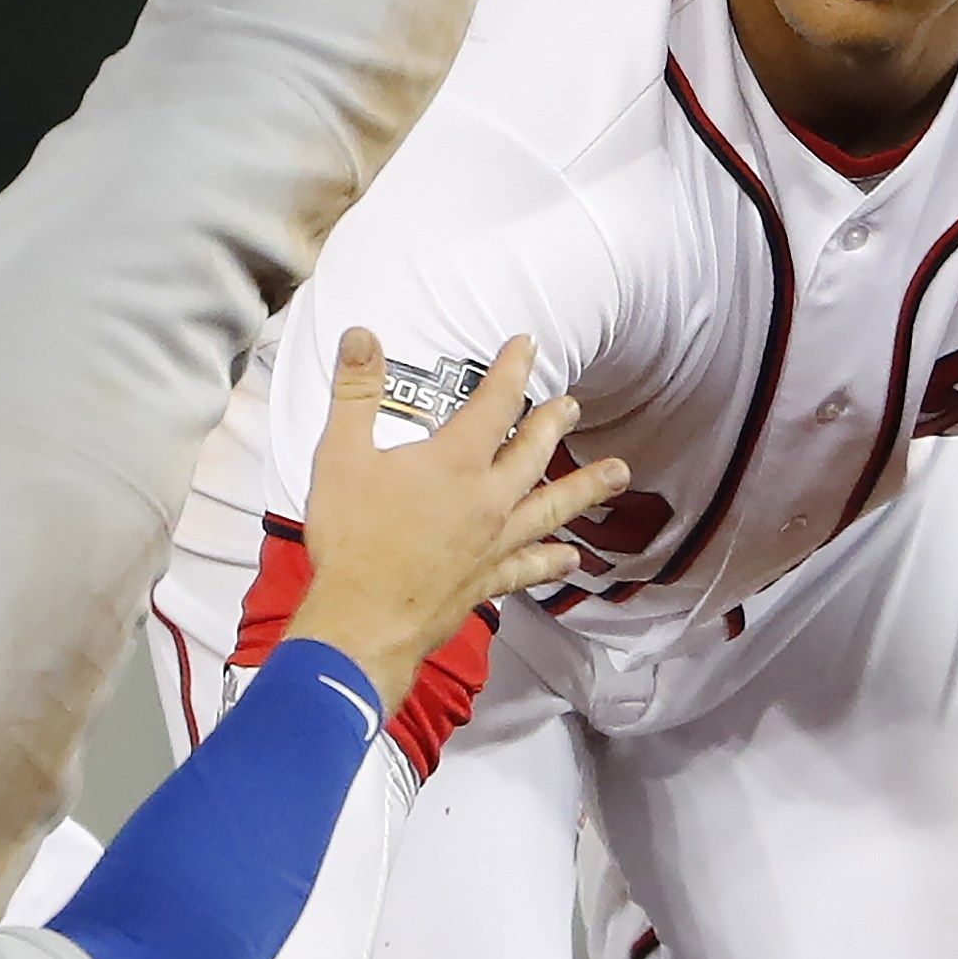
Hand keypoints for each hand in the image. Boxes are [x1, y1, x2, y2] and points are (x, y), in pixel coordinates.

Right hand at [286, 331, 625, 703]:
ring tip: (617, 474)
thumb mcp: (340, 455)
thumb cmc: (352, 541)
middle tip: (571, 407)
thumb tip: (362, 338)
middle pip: (532, 454)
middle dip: (552, 424)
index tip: (527, 346)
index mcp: (455, 463)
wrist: (362, 620)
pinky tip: (572, 558)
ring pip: (549, 508)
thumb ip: (355, 393)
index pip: (494, 404)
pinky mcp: (487, 581)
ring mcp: (492, 543)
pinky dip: (552, 560)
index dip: (512, 370)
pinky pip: (530, 566)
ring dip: (584, 488)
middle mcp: (486, 501)